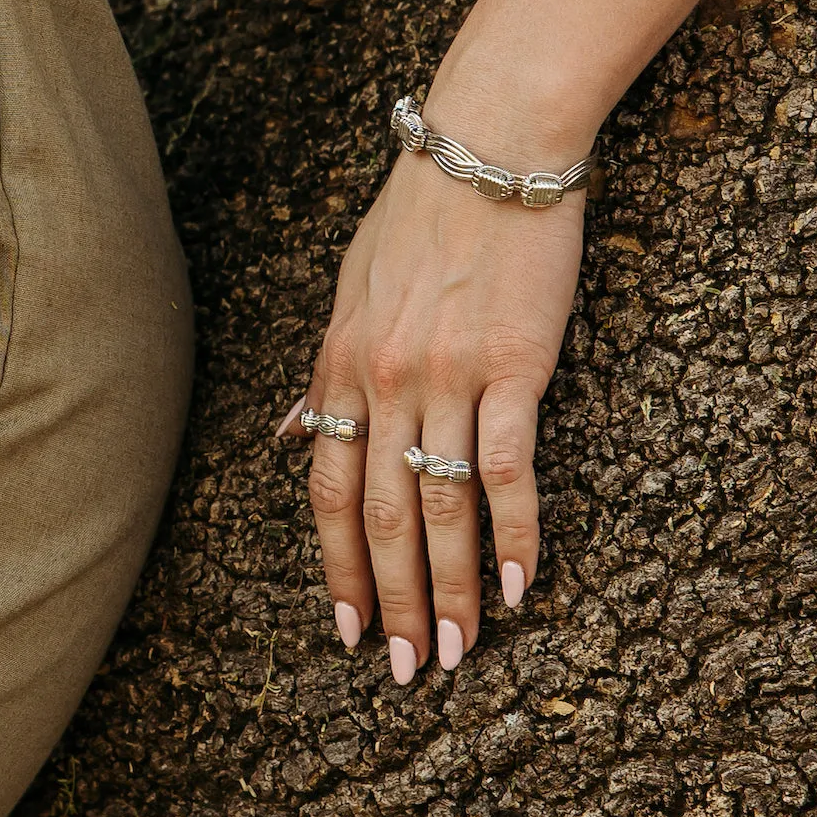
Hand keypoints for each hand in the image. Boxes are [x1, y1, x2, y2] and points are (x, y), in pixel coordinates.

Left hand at [281, 134, 584, 682]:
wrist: (489, 147)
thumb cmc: (420, 212)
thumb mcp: (347, 287)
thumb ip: (321, 370)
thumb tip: (289, 434)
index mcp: (340, 363)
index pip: (326, 489)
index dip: (335, 569)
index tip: (348, 630)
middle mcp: (384, 379)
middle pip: (378, 514)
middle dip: (393, 601)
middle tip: (409, 669)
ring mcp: (448, 375)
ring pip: (440, 506)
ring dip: (454, 588)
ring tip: (464, 649)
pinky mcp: (514, 365)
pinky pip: (511, 468)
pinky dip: (518, 534)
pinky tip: (527, 584)